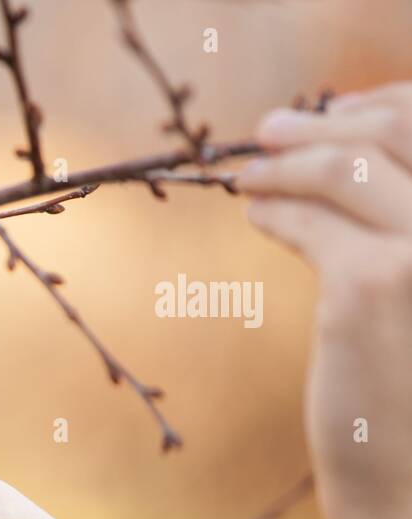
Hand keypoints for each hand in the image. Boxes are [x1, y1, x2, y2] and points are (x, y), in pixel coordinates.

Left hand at [240, 83, 411, 518]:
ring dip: (286, 161)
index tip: (340, 112)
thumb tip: (350, 163)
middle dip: (328, 123)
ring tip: (247, 172)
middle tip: (271, 129)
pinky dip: (274, 209)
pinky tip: (254, 214)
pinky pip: (310, 222)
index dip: (389, 107)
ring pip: (348, 168)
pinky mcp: (373, 286)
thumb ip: (402, 233)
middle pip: (400, 132)